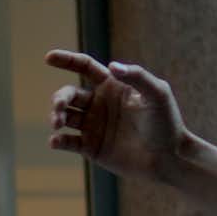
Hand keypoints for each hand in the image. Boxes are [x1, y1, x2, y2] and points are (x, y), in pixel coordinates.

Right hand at [46, 51, 187, 179]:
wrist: (168, 158)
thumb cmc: (166, 122)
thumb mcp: (157, 93)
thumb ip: (136, 76)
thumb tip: (112, 66)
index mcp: (113, 86)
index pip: (85, 67)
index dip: (67, 60)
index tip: (49, 57)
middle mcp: (100, 104)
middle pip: (69, 94)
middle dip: (59, 99)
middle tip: (58, 107)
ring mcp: (94, 126)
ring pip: (64, 116)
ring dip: (56, 117)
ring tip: (57, 124)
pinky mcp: (91, 148)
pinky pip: (68, 142)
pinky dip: (58, 140)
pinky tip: (56, 140)